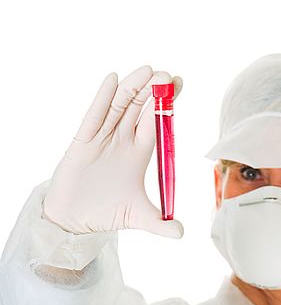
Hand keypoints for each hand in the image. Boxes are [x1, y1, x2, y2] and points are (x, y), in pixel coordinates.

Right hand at [43, 65, 183, 237]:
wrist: (74, 221)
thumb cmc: (106, 213)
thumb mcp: (139, 218)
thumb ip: (160, 224)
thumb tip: (181, 234)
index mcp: (138, 154)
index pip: (155, 124)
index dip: (166, 106)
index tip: (180, 85)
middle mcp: (121, 142)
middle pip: (140, 110)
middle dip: (153, 92)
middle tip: (168, 75)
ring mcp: (101, 140)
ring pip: (119, 108)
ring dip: (132, 89)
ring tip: (148, 70)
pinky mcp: (82, 144)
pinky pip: (93, 118)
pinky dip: (102, 100)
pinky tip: (112, 80)